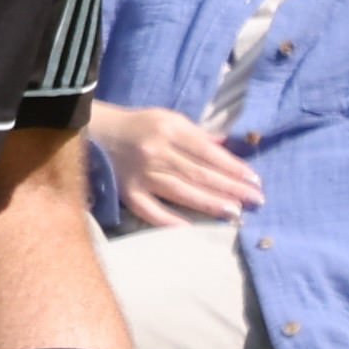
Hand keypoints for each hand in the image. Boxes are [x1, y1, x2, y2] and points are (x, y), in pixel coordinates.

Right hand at [93, 103, 261, 226]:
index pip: (208, 152)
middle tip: (255, 200)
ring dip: (210, 203)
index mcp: (170, 129)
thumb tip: (228, 145)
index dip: (232, 167)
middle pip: (199, 173)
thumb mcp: (168, 119)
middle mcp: (157, 151)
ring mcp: (141, 174)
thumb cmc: (138, 125)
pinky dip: (170, 221)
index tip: (254, 179)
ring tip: (234, 212)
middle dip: (230, 188)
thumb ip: (197, 134)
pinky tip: (192, 230)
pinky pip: (151, 211)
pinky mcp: (128, 192)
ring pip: (181, 192)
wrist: (93, 131)